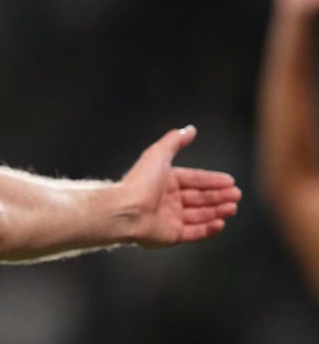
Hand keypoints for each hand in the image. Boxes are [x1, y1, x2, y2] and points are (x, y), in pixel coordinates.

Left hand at [120, 126, 240, 246]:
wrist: (126, 210)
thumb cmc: (141, 182)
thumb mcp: (158, 154)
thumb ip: (175, 141)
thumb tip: (190, 128)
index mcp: (165, 181)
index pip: (194, 179)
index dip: (212, 180)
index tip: (231, 181)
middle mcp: (168, 199)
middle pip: (199, 197)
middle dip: (218, 196)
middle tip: (237, 196)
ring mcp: (170, 218)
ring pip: (199, 215)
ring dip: (217, 211)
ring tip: (232, 208)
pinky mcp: (171, 235)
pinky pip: (194, 232)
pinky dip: (208, 229)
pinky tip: (221, 223)